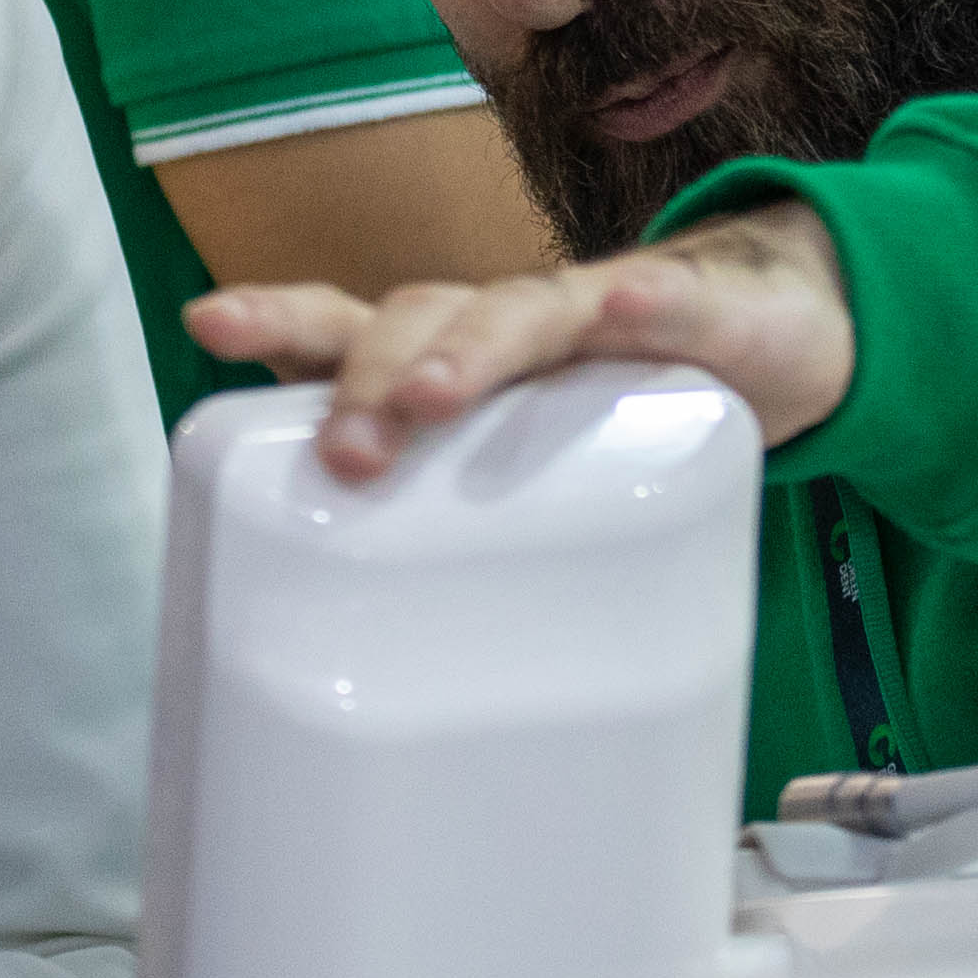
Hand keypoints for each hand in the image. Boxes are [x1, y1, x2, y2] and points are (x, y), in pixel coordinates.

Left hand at [184, 200, 855, 476]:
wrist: (770, 326)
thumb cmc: (610, 407)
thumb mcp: (516, 468)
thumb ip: (441, 530)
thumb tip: (358, 670)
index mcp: (444, 356)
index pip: (343, 326)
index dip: (277, 319)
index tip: (207, 322)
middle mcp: (500, 322)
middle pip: (415, 319)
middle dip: (369, 379)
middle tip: (348, 456)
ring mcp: (590, 311)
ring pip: (516, 312)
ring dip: (469, 348)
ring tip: (435, 397)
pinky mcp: (687, 316)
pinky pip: (661, 307)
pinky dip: (642, 308)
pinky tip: (628, 313)